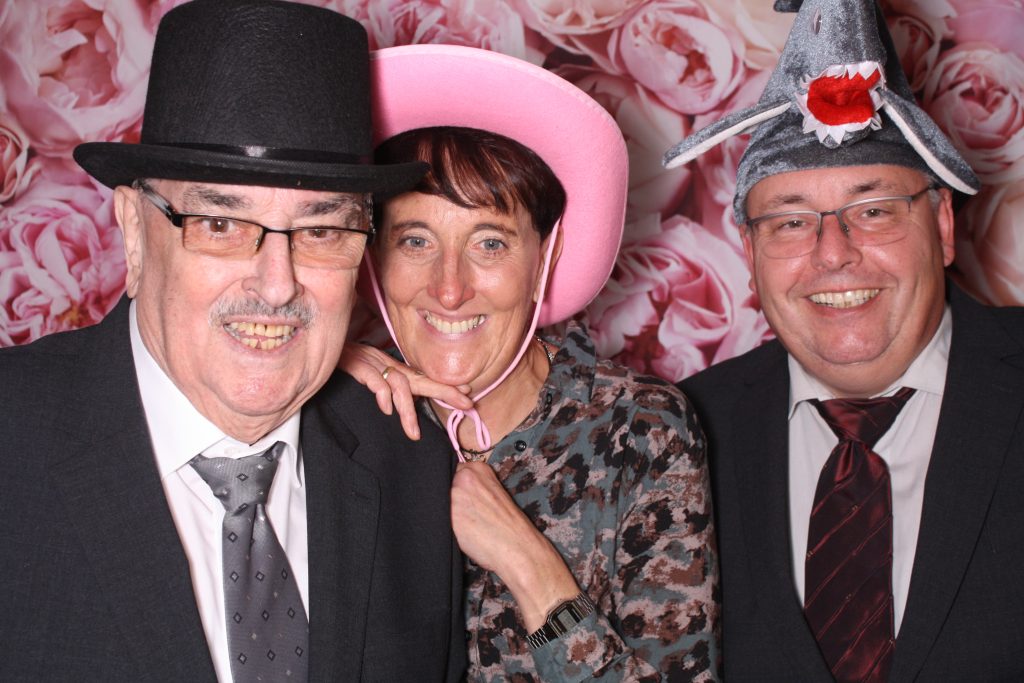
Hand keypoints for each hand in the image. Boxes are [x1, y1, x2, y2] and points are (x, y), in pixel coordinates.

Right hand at [339, 342, 472, 439]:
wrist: (320, 343)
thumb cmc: (343, 363)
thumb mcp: (368, 376)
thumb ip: (384, 388)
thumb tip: (397, 406)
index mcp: (390, 369)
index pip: (422, 379)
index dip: (444, 387)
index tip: (467, 394)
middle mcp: (385, 365)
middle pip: (419, 379)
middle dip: (444, 391)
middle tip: (466, 402)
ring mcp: (372, 364)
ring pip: (398, 384)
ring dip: (407, 409)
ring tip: (413, 432)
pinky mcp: (356, 365)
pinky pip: (373, 380)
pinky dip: (381, 393)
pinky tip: (385, 409)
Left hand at [451, 461, 579, 630]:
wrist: (517, 546)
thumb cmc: (508, 525)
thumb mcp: (493, 493)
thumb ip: (474, 487)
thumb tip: (454, 490)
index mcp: (479, 469)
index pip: (454, 470)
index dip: (455, 485)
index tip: (461, 497)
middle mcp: (463, 477)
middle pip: (443, 482)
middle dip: (448, 496)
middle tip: (462, 512)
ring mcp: (454, 495)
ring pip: (437, 499)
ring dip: (443, 510)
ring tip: (462, 523)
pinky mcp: (447, 515)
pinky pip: (437, 516)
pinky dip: (443, 523)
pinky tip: (458, 531)